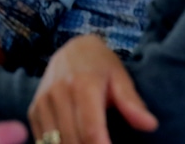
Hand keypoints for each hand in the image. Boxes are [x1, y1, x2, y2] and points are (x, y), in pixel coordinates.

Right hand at [28, 35, 157, 143]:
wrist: (70, 49)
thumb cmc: (100, 66)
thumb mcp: (120, 77)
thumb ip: (132, 103)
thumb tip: (150, 125)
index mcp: (82, 85)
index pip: (90, 130)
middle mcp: (58, 93)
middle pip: (72, 140)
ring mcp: (42, 102)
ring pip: (54, 143)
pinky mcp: (33, 110)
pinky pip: (42, 140)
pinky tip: (72, 143)